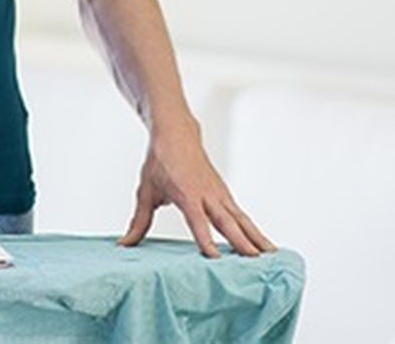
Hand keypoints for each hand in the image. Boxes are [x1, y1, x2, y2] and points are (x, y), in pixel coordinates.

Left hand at [118, 116, 276, 258]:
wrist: (177, 134)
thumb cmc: (160, 163)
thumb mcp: (146, 191)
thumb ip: (139, 222)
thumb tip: (124, 245)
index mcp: (186, 194)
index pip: (197, 221)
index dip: (205, 239)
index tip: (215, 258)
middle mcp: (207, 195)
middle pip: (226, 221)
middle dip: (241, 242)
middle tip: (255, 261)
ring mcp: (219, 194)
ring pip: (240, 218)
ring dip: (255, 237)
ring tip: (270, 255)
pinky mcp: (224, 194)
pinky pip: (241, 215)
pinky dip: (253, 229)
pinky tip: (263, 244)